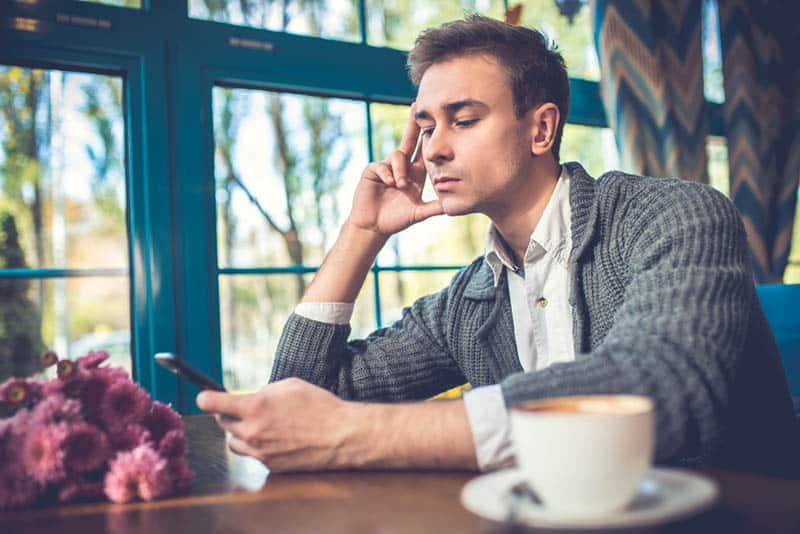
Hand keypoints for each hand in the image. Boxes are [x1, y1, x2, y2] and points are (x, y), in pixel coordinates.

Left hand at [196, 378, 356, 471]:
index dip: (205, 398)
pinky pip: (252, 454)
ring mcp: (260, 451)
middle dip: (229, 413)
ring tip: (259, 424)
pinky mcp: (270, 465)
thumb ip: (263, 391)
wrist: (340, 435)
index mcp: (255, 408)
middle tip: (244, 408)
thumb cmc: (319, 406)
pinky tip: (275, 437)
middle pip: (222, 423)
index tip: (204, 396)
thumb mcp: (289, 385)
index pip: (213, 404)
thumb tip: (251, 397)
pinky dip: (257, 445)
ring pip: (234, 442)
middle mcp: (252, 432)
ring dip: (240, 432)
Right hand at [348, 103, 442, 236]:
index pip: (424, 151)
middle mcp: (401, 166)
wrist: (375, 226)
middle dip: (413, 124)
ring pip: (397, 156)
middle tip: (416, 105)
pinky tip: (390, 183)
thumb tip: (454, 205)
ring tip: (401, 185)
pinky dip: (387, 173)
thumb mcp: (419, 213)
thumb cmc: (396, 219)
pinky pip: (381, 165)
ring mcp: (386, 167)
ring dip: (400, 170)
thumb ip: (435, 207)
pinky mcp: (372, 171)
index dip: (429, 137)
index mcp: (415, 173)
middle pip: (409, 140)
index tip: (437, 121)